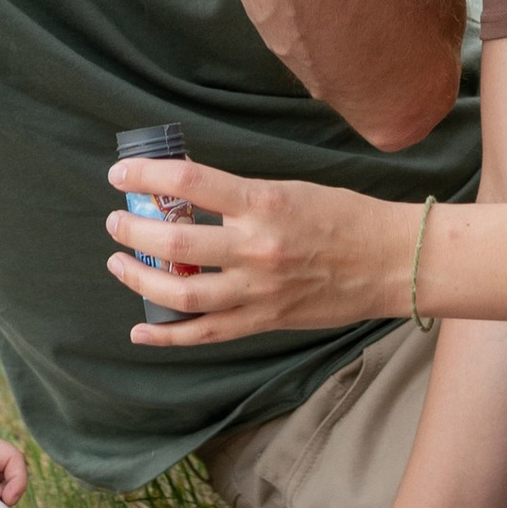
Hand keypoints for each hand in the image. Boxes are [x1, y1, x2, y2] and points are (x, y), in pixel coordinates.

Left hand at [104, 154, 419, 345]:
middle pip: (174, 243)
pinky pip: (206, 333)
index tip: (120, 172)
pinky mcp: (264, 321)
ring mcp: (258, 292)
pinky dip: (167, 335)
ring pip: (181, 294)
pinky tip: (141, 328)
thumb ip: (239, 194)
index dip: (145, 175)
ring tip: (119, 261)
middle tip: (116, 220)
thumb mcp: (289, 188)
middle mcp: (256, 249)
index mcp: (262, 204)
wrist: (390, 262)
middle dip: (132, 230)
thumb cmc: (344, 216)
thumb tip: (186, 187)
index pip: (188, 183)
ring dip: (139, 278)